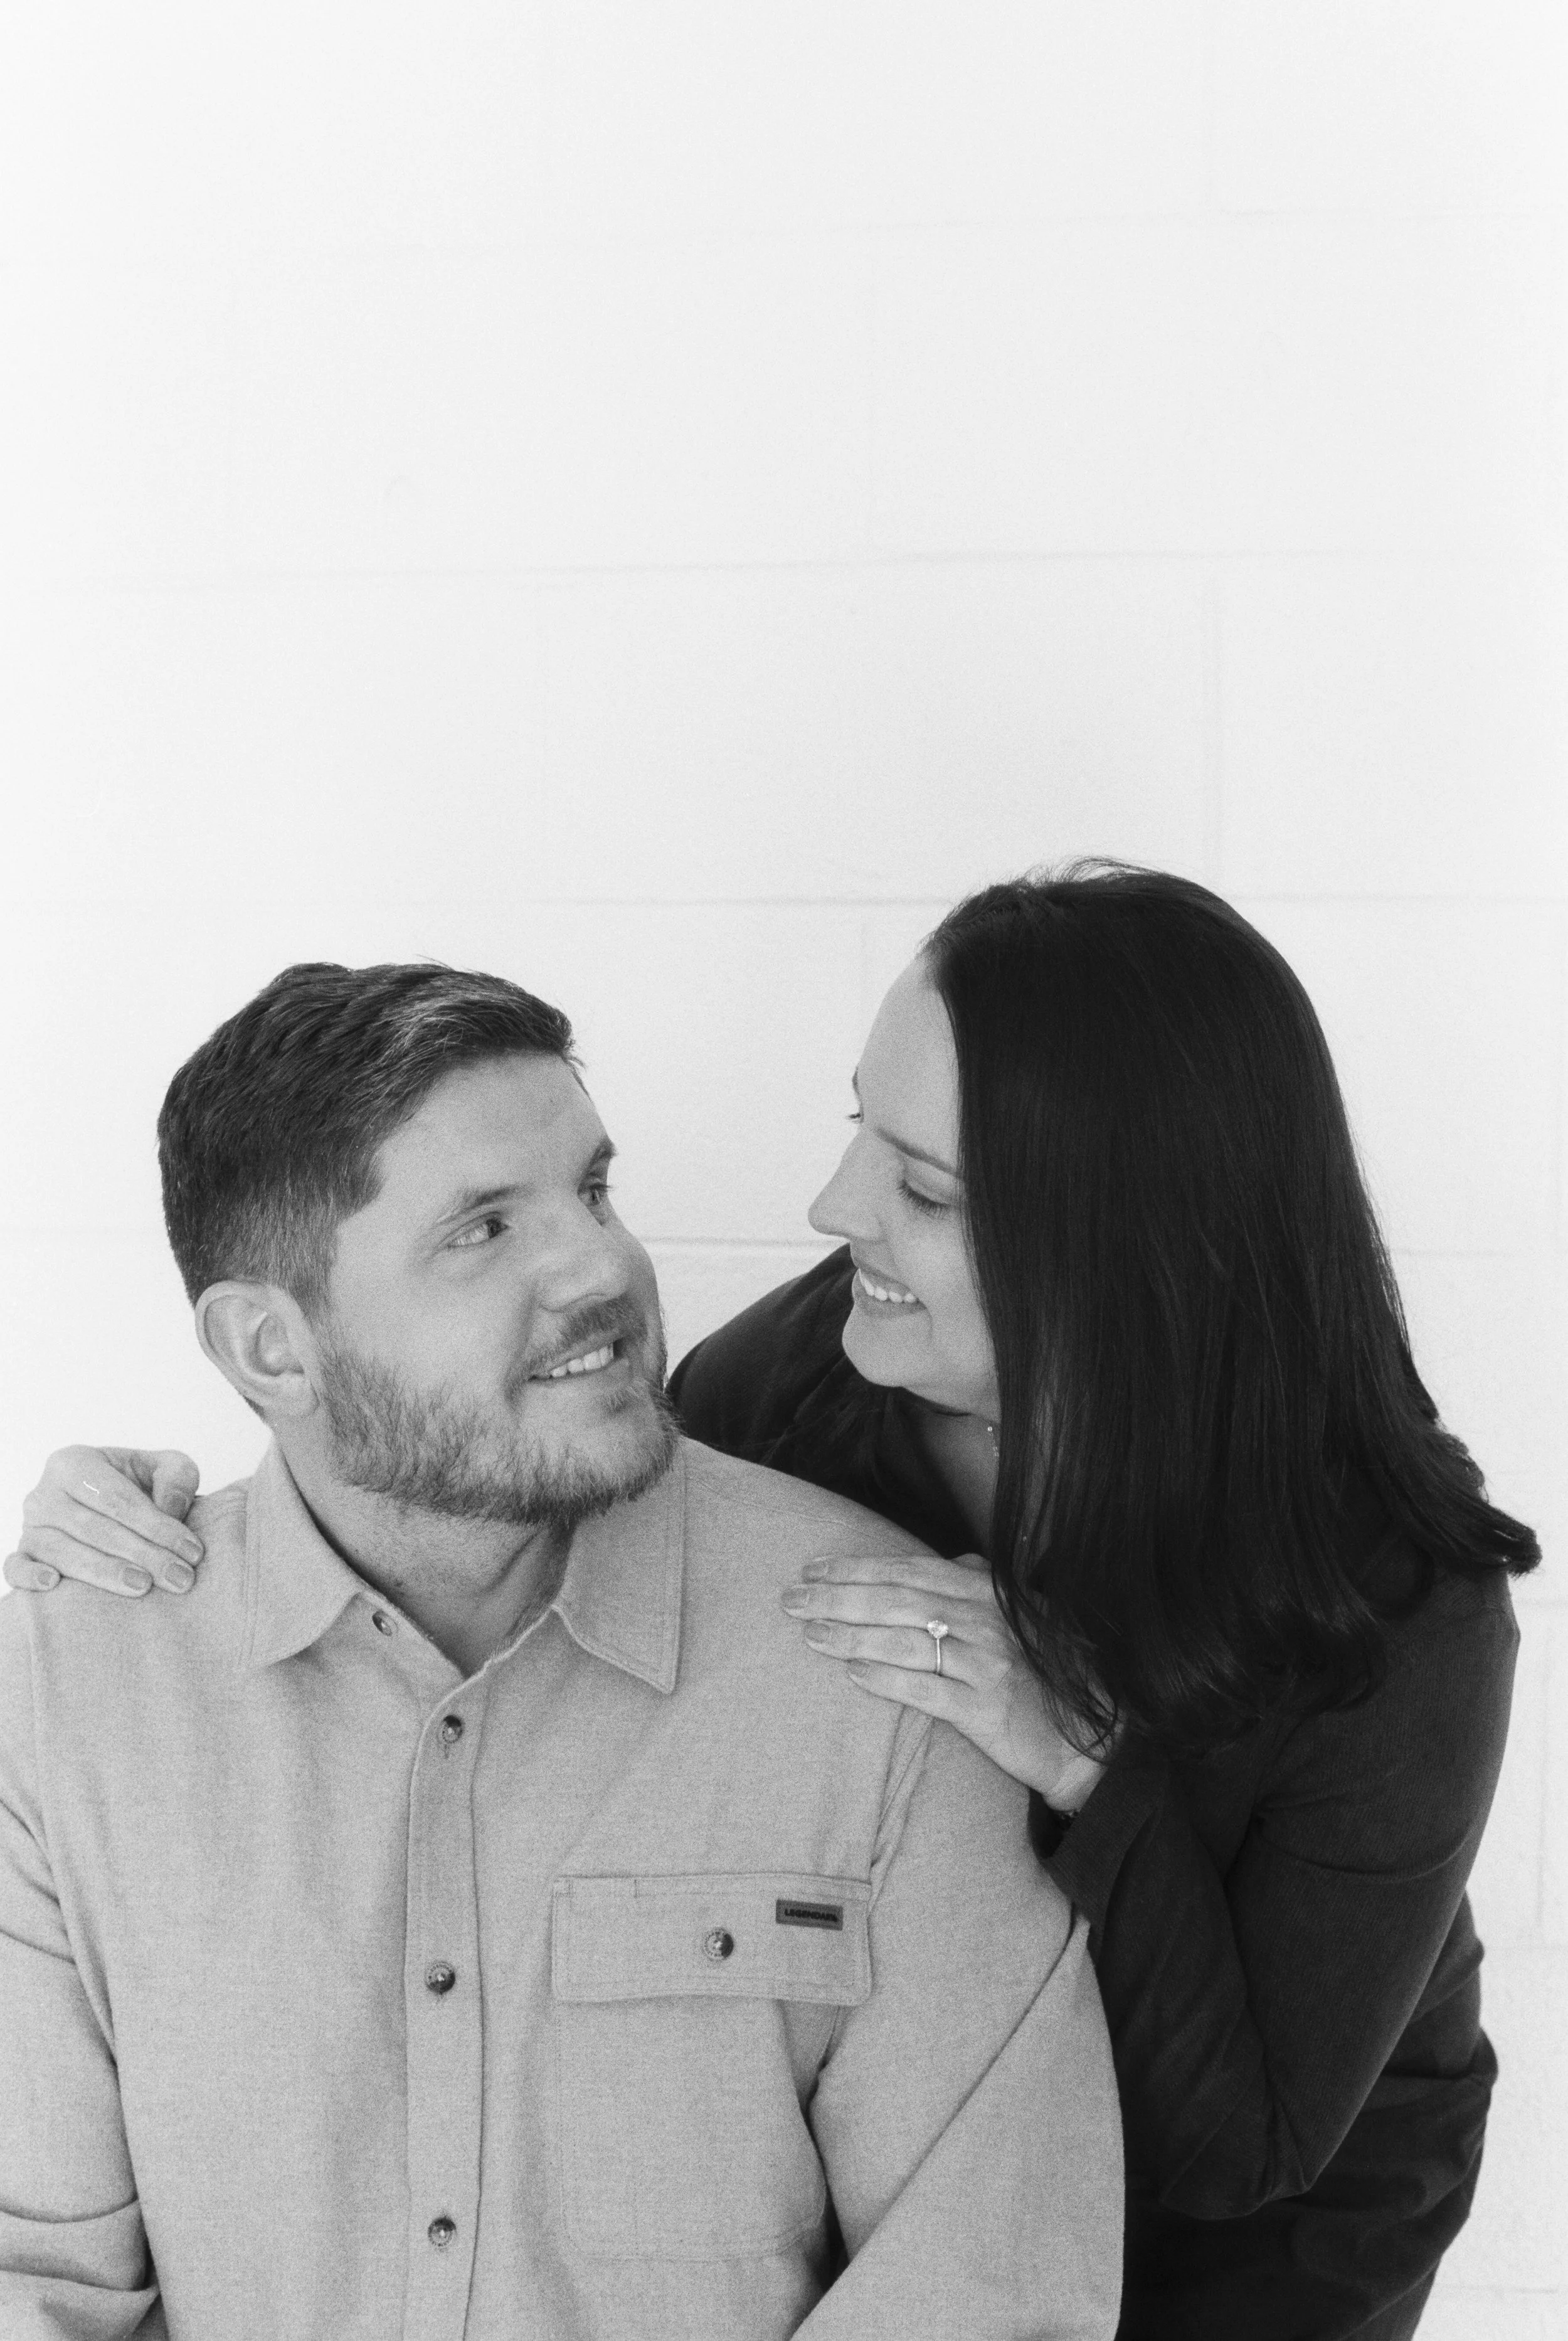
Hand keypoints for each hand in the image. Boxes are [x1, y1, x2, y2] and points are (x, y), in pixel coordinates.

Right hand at [4, 1445, 203, 1596]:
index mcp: (75, 1463)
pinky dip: (29, 1576)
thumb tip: (170, 1507)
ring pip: (63, 1552)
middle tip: (179, 1578)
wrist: (113, 1509)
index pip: (117, 1498)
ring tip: (143, 1586)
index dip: (157, 1526)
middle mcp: (45, 1493)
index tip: (191, 1551)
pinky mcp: (23, 1553)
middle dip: (143, 1554)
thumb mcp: (166, 1468)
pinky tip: (53, 1585)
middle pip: (95, 1528)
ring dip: (105, 1572)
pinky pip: (16, 1566)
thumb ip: (176, 1477)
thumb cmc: (140, 1487)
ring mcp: (30, 1526)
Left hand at [782, 1552, 1106, 1809]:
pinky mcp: (986, 1709)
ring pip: (903, 1642)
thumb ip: (980, 1585)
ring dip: (849, 1636)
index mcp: (986, 1591)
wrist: (1090, 1734)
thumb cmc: (1046, 1671)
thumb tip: (948, 1560)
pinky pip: (925, 1690)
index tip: (813, 1569)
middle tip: (791, 1600)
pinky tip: (853, 1674)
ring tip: (810, 1634)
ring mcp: (986, 1664)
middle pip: (895, 1601)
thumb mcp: (1019, 1614)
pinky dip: (886, 1678)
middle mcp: (985, 1620)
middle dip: (838, 1597)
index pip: (908, 1570)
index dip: (856, 1568)